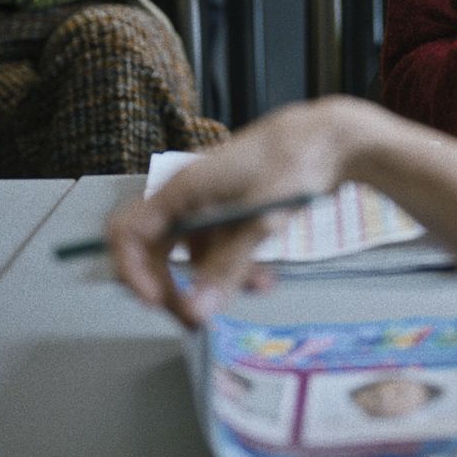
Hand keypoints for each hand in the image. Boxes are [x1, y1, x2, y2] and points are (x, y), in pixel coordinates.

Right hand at [106, 97, 377, 326]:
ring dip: (214, 281)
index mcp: (183, 188)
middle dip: (173, 289)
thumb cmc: (294, 162)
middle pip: (154, 253)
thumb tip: (196, 311)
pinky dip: (235, 269)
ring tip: (255, 289)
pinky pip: (217, 252)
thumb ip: (227, 266)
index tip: (158, 301)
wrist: (328, 138)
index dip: (132, 271)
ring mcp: (206, 205)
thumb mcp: (262, 219)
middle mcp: (187, 197)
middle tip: (196, 319)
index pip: (128, 232)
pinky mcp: (227, 213)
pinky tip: (265, 279)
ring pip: (191, 258)